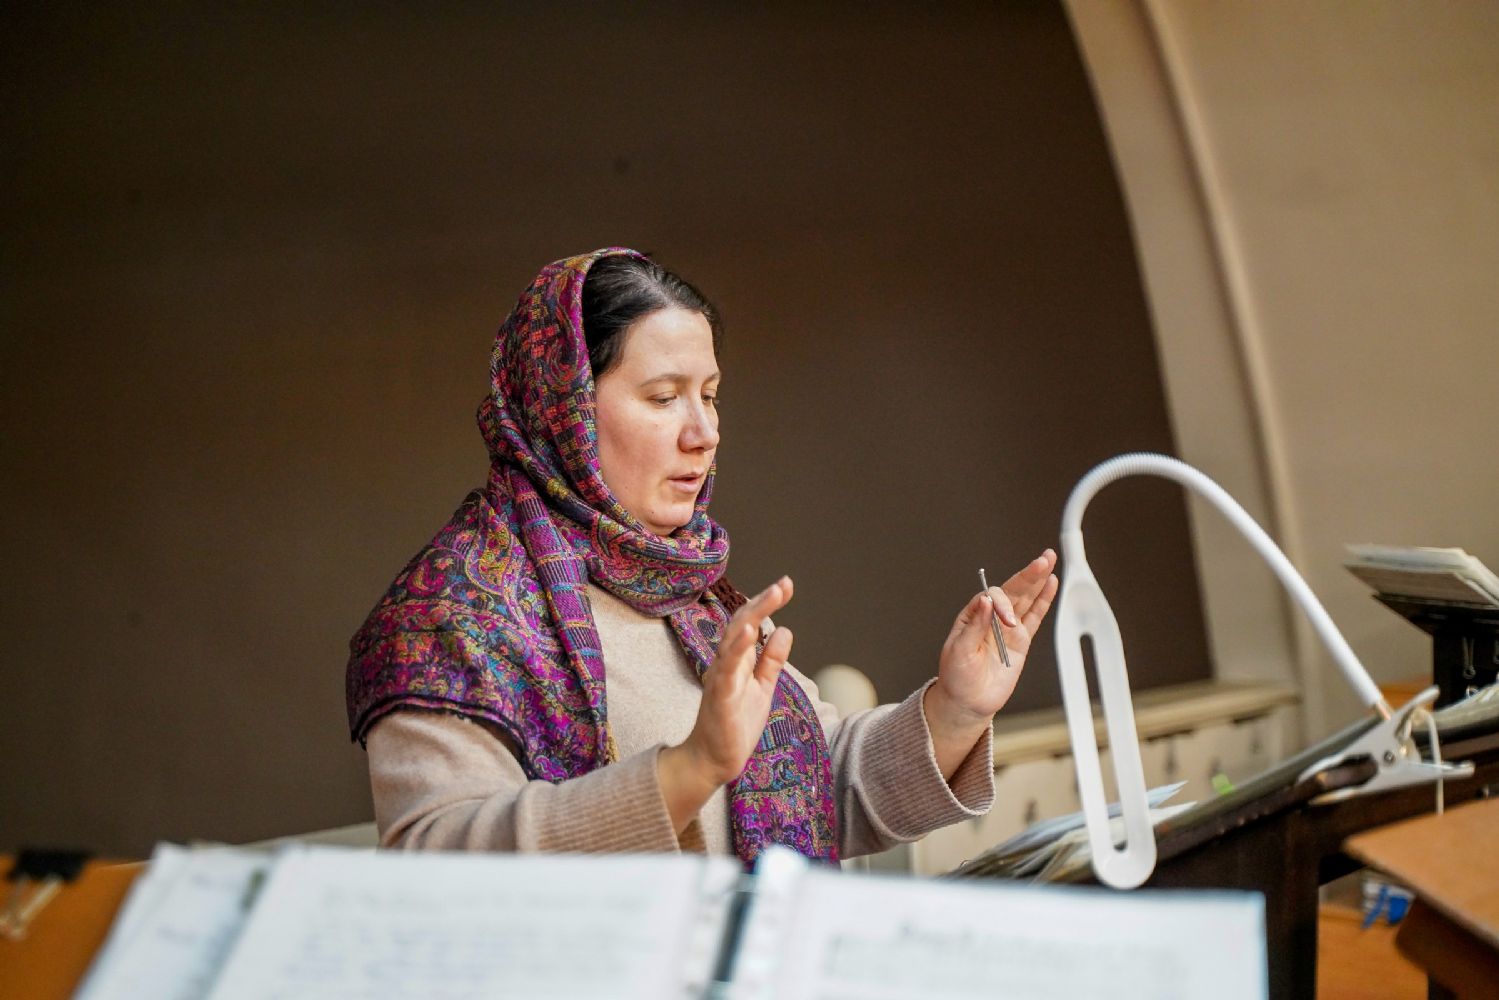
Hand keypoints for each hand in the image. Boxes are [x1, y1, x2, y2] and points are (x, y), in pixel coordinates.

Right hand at [659, 576, 794, 831]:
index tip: (786, 586)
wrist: (715, 760)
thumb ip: (771, 660)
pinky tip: (751, 633)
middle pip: (742, 623)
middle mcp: (725, 663)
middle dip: (762, 602)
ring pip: (733, 639)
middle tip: (783, 584)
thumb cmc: (735, 724)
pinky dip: (737, 649)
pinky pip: (727, 669)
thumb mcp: (763, 687)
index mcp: (736, 660)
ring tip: (771, 596)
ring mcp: (720, 678)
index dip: (766, 603)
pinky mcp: (719, 696)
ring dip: (753, 616)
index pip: (750, 623)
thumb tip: (786, 630)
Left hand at [924, 550, 1058, 776]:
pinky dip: (1043, 601)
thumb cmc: (957, 677)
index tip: (1007, 620)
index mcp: (972, 616)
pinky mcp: (1020, 641)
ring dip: (1037, 581)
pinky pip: (1035, 617)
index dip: (1002, 604)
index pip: (991, 598)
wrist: (968, 702)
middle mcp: (990, 618)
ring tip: (1048, 561)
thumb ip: (974, 627)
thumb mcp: (959, 652)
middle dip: (1027, 575)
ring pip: (1026, 599)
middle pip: (1012, 591)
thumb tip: (984, 601)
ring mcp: (1007, 628)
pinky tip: (1050, 584)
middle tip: (1043, 559)